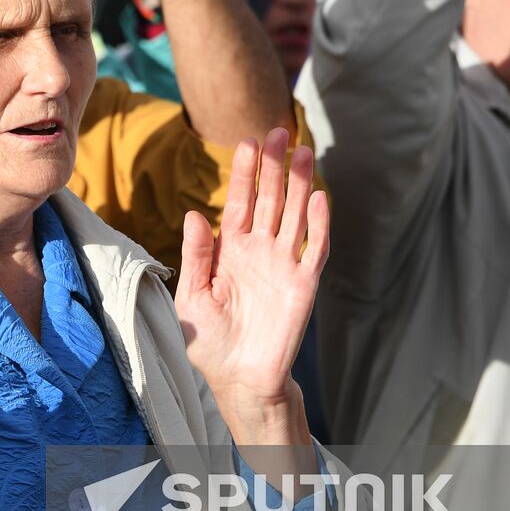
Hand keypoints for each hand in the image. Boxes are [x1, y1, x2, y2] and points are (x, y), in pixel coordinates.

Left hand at [176, 129, 326, 447]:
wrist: (237, 378)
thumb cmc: (209, 340)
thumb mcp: (191, 296)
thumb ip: (195, 256)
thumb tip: (194, 213)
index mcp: (230, 250)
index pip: (240, 202)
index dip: (244, 174)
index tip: (246, 143)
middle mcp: (260, 251)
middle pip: (270, 200)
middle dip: (273, 167)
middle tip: (278, 132)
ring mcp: (283, 265)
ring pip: (294, 216)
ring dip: (299, 185)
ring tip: (303, 152)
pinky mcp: (303, 284)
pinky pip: (314, 250)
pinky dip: (317, 225)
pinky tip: (318, 198)